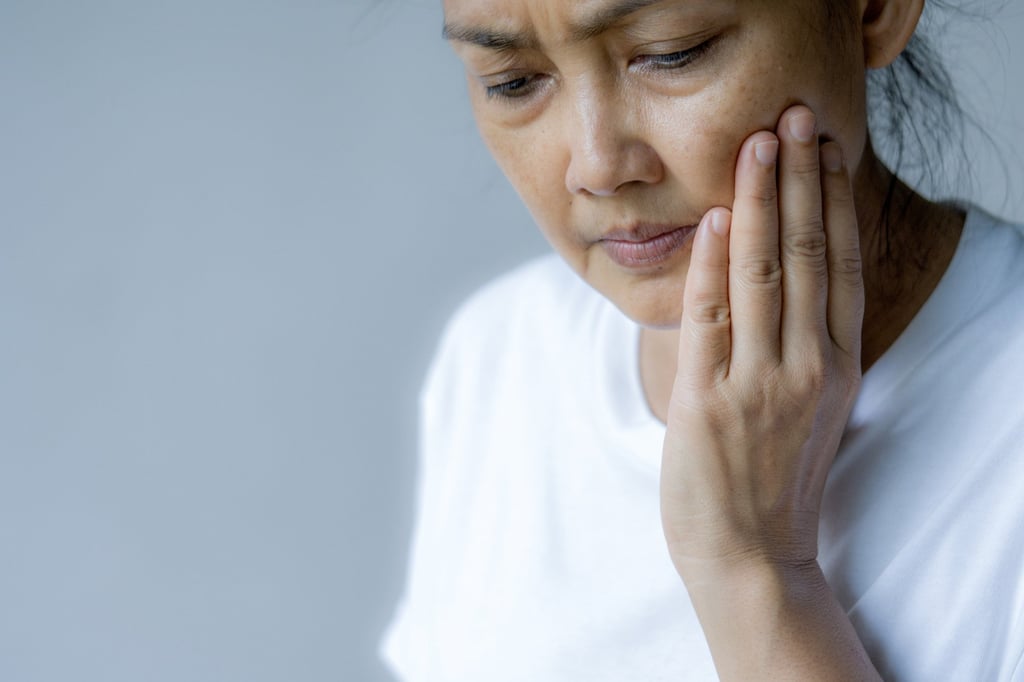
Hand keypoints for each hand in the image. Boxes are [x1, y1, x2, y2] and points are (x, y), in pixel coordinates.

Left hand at [660, 105, 863, 577]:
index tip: (824, 149)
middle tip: (792, 118)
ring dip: (757, 203)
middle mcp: (807, 369)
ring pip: (762, 274)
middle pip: (805, 254)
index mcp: (834, 367)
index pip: (836, 265)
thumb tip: (775, 285)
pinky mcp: (710, 404)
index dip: (830, 201)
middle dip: (798, 180)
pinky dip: (711, 267)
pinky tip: (714, 221)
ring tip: (756, 146)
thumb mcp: (807, 410)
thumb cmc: (771, 482)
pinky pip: (711, 320)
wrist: (751, 558)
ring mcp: (759, 385)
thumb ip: (799, 349)